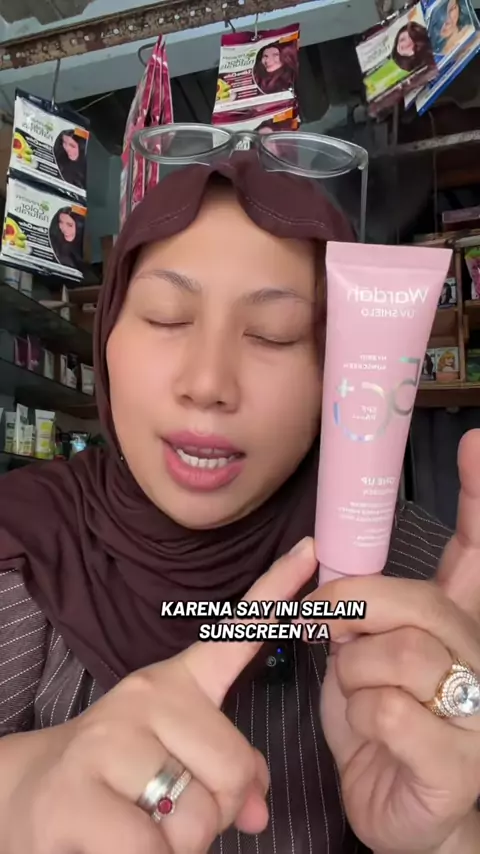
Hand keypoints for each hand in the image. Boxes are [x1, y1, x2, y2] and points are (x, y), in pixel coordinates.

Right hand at [4, 540, 316, 853]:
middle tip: (173, 813)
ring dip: (180, 844)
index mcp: (177, 684)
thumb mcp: (179, 764)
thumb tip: (258, 811)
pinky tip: (116, 843)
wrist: (33, 795)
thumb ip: (225, 773)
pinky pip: (151, 848)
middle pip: (234, 768)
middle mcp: (147, 696)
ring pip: (197, 817)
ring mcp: (110, 738)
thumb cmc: (120, 779)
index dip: (277, 593)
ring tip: (143, 825)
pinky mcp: (77, 789)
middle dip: (217, 813)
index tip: (310, 550)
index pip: (235, 634)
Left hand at [306, 429, 479, 852]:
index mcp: (457, 624)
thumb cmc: (378, 723)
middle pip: (417, 600)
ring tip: (357, 697)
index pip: (477, 554)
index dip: (478, 498)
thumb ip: (360, 609)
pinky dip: (362, 720)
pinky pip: (391, 712)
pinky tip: (373, 738)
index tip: (475, 442)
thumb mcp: (359, 654)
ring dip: (353, 676)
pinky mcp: (462, 763)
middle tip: (324, 626)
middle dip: (354, 609)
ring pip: (399, 656)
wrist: (396, 808)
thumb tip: (338, 572)